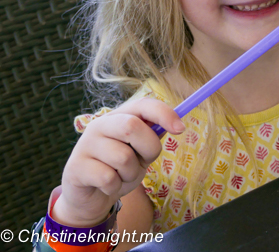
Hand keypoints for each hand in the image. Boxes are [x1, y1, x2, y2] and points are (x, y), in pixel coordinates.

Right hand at [52, 99, 184, 226]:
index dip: (163, 113)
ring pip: (123, 157)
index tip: (181, 129)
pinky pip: (108, 178)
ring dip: (130, 173)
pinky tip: (107, 186)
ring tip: (121, 175)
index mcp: (118, 116)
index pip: (143, 105)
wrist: (90, 196)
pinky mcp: (75, 167)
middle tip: (143, 161)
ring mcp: (85, 145)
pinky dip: (115, 187)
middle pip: (132, 126)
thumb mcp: (140, 151)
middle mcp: (99, 125)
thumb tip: (176, 124)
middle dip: (148, 149)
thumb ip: (152, 136)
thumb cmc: (119, 169)